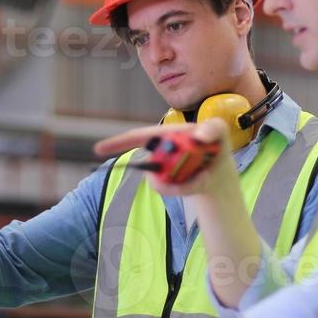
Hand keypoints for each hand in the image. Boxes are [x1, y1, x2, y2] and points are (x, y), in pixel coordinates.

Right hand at [94, 118, 233, 197]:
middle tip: (197, 171)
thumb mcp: (219, 129)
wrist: (219, 169)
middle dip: (168, 170)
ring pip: (160, 181)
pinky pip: (169, 189)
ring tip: (202, 174)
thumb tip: (199, 136)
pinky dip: (186, 188)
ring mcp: (161, 168)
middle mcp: (158, 151)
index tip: (98, 149)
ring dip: (183, 182)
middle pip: (151, 163)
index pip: (138, 136)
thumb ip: (213, 127)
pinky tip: (198, 181)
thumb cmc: (216, 143)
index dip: (118, 142)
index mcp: (164, 134)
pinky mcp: (167, 183)